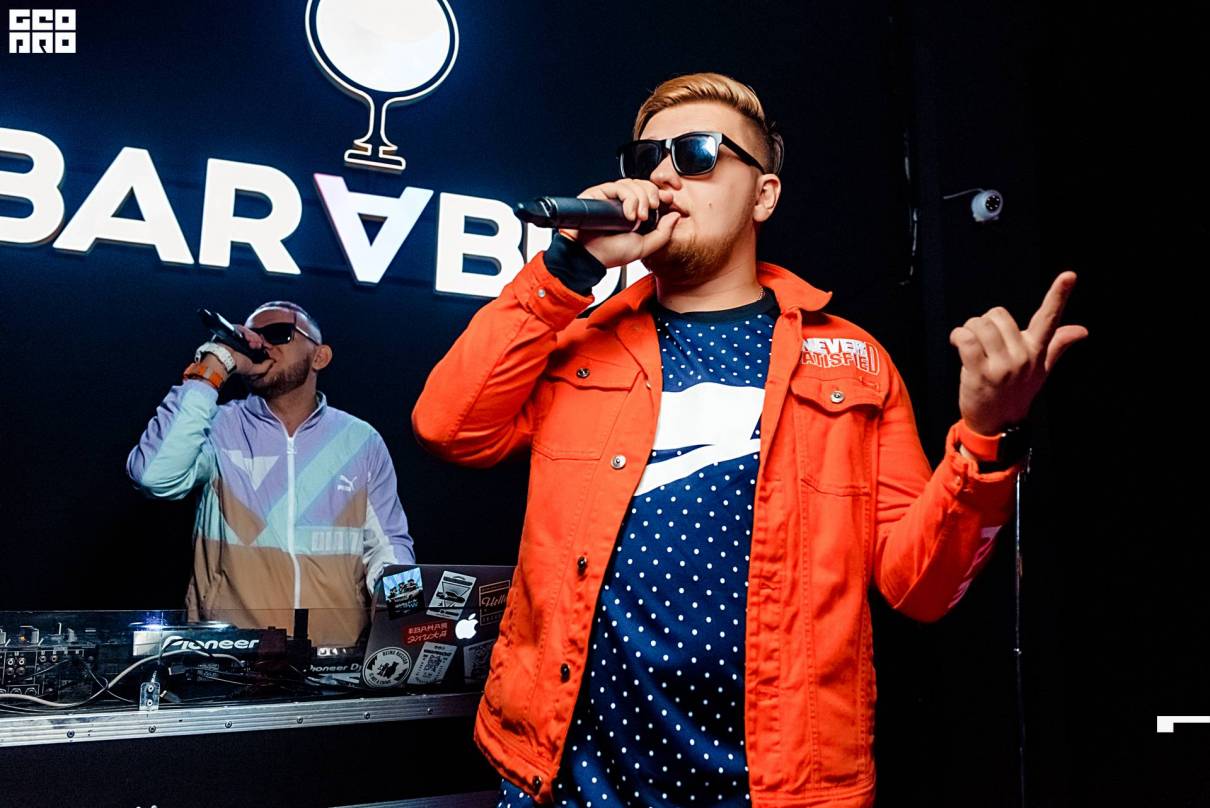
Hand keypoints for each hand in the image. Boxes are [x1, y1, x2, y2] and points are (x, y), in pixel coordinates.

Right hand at [228, 325, 272, 376]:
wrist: (225, 360)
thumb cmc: (235, 365)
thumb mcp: (253, 369)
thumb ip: (264, 367)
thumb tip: (272, 362)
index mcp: (246, 351)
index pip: (256, 343)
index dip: (261, 343)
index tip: (262, 346)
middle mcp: (241, 343)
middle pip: (253, 336)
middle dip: (258, 340)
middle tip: (257, 345)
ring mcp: (236, 337)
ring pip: (248, 332)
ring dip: (253, 337)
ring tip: (252, 343)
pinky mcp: (231, 332)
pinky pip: (241, 328)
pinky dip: (246, 332)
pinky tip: (248, 338)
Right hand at [562, 179, 680, 268]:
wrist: (589, 257)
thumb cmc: (610, 253)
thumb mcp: (644, 246)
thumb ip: (663, 233)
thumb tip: (676, 215)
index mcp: (633, 212)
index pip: (649, 193)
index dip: (660, 192)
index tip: (668, 198)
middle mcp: (622, 202)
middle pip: (643, 184)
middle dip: (651, 195)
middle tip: (651, 211)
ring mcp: (610, 197)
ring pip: (632, 183)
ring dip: (640, 199)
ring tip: (637, 218)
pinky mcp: (598, 193)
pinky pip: (617, 186)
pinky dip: (628, 198)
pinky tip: (628, 214)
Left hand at [949, 271, 1087, 434]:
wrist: (997, 424)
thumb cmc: (1017, 392)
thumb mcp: (1041, 370)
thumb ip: (1058, 345)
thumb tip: (1082, 331)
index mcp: (1037, 351)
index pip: (1050, 319)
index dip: (1059, 295)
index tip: (1069, 275)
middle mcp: (1023, 356)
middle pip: (998, 314)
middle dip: (985, 322)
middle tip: (985, 343)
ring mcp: (1002, 366)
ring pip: (980, 324)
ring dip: (969, 330)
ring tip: (972, 347)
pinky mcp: (980, 372)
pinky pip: (966, 338)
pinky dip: (958, 336)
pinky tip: (959, 345)